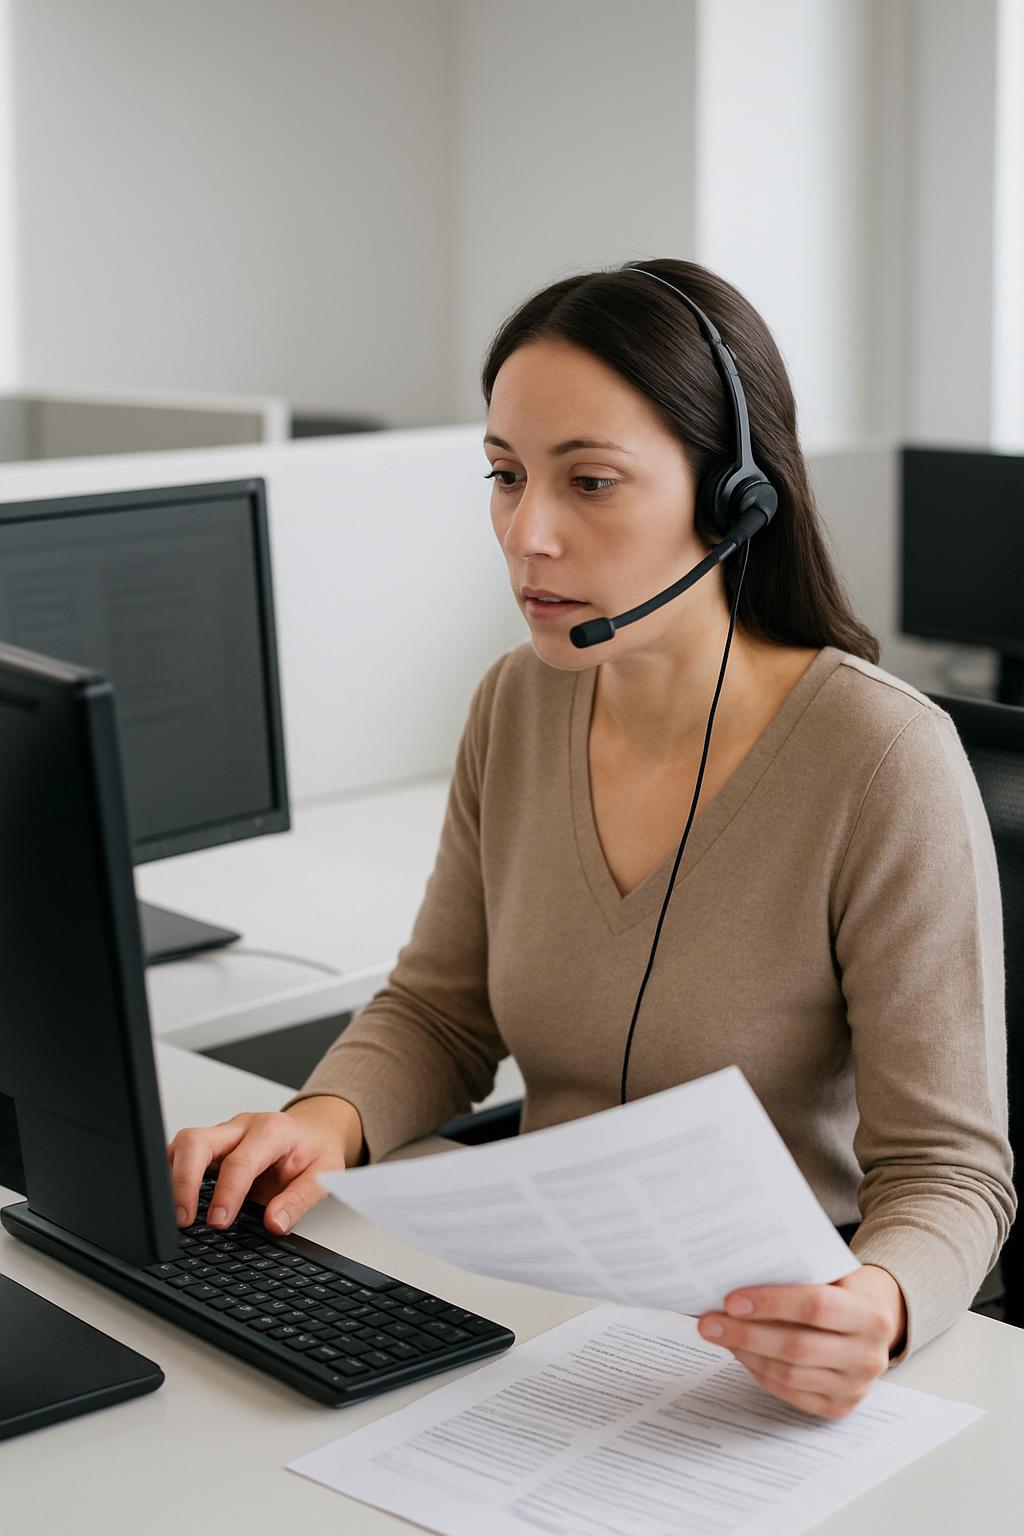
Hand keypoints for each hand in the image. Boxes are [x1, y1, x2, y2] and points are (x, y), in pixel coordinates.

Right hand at [167, 1095, 364, 1234]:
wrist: (312, 1129)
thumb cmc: (314, 1150)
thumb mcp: (325, 1174)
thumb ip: (300, 1200)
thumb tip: (274, 1223)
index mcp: (271, 1132)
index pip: (240, 1161)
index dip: (226, 1193)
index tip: (218, 1222)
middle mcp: (241, 1127)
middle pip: (196, 1142)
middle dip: (183, 1181)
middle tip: (183, 1219)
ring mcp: (222, 1134)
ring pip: (182, 1145)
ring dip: (172, 1178)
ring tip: (174, 1215)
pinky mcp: (210, 1146)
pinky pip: (181, 1155)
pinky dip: (172, 1177)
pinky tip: (174, 1202)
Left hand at [697, 1264, 906, 1419]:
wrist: (877, 1323)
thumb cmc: (843, 1290)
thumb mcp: (833, 1274)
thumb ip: (798, 1275)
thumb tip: (738, 1276)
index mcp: (872, 1314)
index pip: (817, 1307)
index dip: (772, 1303)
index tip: (731, 1300)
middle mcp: (869, 1356)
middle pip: (798, 1347)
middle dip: (747, 1333)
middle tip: (709, 1322)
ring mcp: (855, 1387)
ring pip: (790, 1374)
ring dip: (748, 1354)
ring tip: (719, 1336)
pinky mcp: (839, 1407)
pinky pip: (791, 1393)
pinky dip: (760, 1372)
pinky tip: (740, 1353)